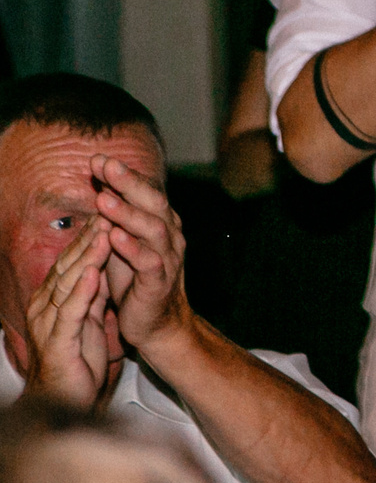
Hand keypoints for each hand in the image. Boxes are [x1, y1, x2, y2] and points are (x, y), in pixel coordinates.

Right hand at [21, 215, 116, 406]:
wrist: (69, 403)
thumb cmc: (79, 361)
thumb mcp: (90, 319)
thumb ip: (94, 293)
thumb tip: (104, 265)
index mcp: (55, 299)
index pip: (74, 260)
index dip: (92, 234)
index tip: (112, 208)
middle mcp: (46, 306)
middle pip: (68, 264)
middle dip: (89, 236)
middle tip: (109, 207)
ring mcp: (48, 323)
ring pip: (67, 282)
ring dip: (86, 255)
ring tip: (104, 230)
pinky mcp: (57, 342)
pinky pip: (71, 312)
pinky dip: (83, 291)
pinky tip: (95, 273)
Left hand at [90, 155, 194, 359]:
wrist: (157, 324)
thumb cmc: (136, 279)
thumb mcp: (122, 240)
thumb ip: (115, 212)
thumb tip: (101, 177)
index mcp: (161, 222)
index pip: (144, 191)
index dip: (123, 174)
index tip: (97, 159)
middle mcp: (170, 235)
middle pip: (153, 202)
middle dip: (129, 182)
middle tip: (105, 164)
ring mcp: (168, 258)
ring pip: (153, 229)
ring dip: (128, 213)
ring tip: (103, 199)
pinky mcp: (159, 282)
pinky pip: (149, 261)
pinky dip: (132, 248)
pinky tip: (114, 237)